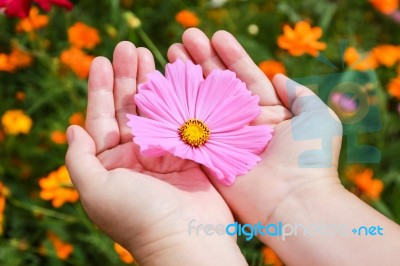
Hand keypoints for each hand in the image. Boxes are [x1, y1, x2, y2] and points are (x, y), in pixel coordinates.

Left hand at [65, 42, 246, 265]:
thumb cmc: (138, 218)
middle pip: (130, 108)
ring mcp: (165, 152)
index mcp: (112, 164)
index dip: (100, 89)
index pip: (102, 119)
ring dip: (152, 82)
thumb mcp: (96, 192)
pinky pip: (183, 118)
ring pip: (156, 109)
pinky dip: (179, 97)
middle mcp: (137, 155)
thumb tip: (72, 129)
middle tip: (129, 47)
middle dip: (128, 78)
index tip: (101, 61)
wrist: (187, 241)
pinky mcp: (191, 152)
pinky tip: (176, 76)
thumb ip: (79, 160)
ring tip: (150, 53)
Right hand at [167, 28, 342, 232]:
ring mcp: (223, 139)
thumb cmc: (310, 158)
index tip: (216, 36)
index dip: (231, 56)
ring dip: (187, 77)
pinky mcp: (207, 155)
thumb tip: (280, 76)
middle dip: (203, 60)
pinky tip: (166, 84)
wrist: (294, 201)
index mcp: (268, 113)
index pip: (246, 77)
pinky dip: (179, 107)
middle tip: (185, 38)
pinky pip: (190, 127)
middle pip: (219, 86)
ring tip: (171, 51)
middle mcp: (243, 124)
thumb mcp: (318, 117)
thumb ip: (300, 94)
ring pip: (201, 102)